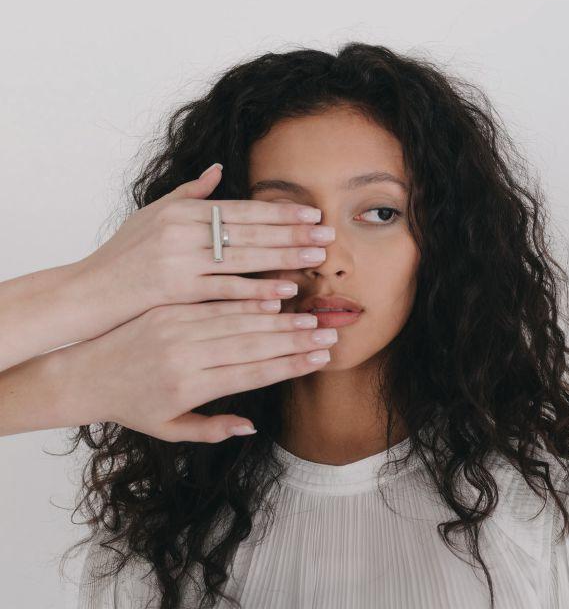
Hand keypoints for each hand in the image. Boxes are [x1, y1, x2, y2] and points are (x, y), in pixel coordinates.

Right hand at [74, 163, 333, 338]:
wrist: (89, 293)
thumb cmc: (122, 255)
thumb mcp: (152, 214)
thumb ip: (189, 192)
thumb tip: (218, 168)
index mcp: (181, 211)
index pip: (241, 209)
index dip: (278, 211)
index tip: (310, 213)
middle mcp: (181, 231)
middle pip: (249, 231)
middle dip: (292, 232)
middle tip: (327, 233)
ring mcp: (178, 262)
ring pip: (243, 259)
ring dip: (283, 258)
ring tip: (316, 259)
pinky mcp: (176, 292)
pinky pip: (224, 292)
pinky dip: (255, 291)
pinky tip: (282, 292)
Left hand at [83, 297, 338, 442]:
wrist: (84, 373)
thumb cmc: (131, 406)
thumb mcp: (169, 430)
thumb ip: (212, 429)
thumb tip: (252, 425)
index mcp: (190, 388)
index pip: (251, 373)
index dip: (289, 364)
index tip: (319, 358)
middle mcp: (187, 356)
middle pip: (252, 344)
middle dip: (294, 339)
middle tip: (327, 332)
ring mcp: (177, 328)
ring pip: (238, 320)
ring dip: (278, 317)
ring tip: (309, 315)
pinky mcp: (169, 309)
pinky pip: (214, 302)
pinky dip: (245, 298)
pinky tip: (271, 295)